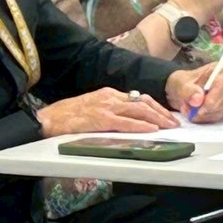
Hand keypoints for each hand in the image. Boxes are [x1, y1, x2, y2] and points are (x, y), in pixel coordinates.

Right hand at [35, 87, 178, 136]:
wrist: (48, 118)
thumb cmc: (66, 116)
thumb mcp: (92, 108)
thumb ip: (109, 111)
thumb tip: (126, 119)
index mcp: (108, 93)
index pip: (138, 97)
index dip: (155, 106)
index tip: (166, 115)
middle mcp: (110, 97)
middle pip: (142, 102)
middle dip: (161, 112)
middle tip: (175, 122)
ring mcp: (105, 107)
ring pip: (138, 110)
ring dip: (157, 119)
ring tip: (169, 126)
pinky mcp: (101, 119)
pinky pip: (125, 122)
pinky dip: (141, 126)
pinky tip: (152, 130)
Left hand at [164, 63, 222, 123]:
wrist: (183, 91)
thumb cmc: (183, 83)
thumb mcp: (179, 83)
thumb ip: (187, 90)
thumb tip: (198, 99)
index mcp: (220, 70)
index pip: (222, 85)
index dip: (212, 100)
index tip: (199, 110)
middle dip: (206, 110)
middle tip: (189, 112)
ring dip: (205, 115)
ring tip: (190, 112)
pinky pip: (221, 117)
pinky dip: (207, 119)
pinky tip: (197, 115)